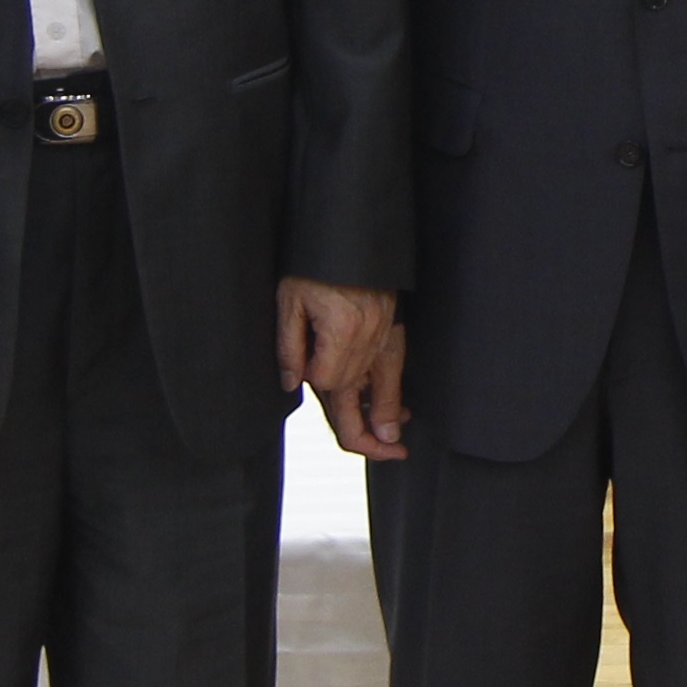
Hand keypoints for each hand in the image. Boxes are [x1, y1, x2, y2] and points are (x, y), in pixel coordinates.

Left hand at [282, 279, 404, 460]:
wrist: (350, 230)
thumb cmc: (315, 262)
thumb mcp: (290, 300)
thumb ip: (289, 346)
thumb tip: (292, 384)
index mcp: (341, 331)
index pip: (329, 382)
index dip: (314, 384)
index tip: (303, 374)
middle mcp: (368, 338)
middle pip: (361, 397)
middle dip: (366, 434)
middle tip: (383, 455)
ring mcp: (384, 333)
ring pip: (385, 387)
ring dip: (387, 418)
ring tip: (392, 446)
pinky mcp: (393, 326)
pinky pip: (396, 367)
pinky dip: (394, 391)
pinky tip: (398, 410)